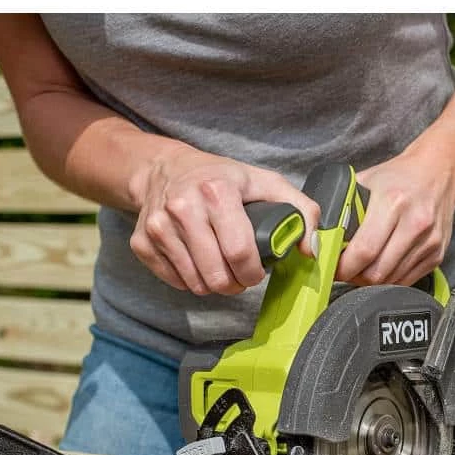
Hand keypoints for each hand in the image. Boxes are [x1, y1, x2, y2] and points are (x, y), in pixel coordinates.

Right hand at [128, 150, 319, 294]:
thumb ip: (302, 210)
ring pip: (196, 285)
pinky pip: (176, 282)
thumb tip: (312, 250)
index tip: (257, 271)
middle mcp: (182, 208)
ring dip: (214, 284)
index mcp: (216, 191)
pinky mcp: (142, 243)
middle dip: (236, 284)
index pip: (240, 252)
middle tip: (241, 275)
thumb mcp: (266, 182)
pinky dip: (191, 280)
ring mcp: (158, 227)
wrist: (164, 169)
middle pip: (217, 276)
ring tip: (222, 267)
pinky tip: (198, 261)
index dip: (254, 272)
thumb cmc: (222, 178)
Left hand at [335, 146, 454, 287]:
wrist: (440, 172)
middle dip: (354, 277)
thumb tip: (318, 237)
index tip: (332, 267)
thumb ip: (343, 208)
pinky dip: (389, 280)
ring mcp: (429, 242)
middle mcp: (415, 224)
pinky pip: (406, 280)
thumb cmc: (398, 177)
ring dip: (371, 281)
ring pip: (391, 280)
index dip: (343, 267)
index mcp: (393, 203)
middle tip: (344, 271)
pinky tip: (380, 267)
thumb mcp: (365, 182)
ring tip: (361, 268)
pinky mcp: (437, 254)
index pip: (364, 250)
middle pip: (377, 272)